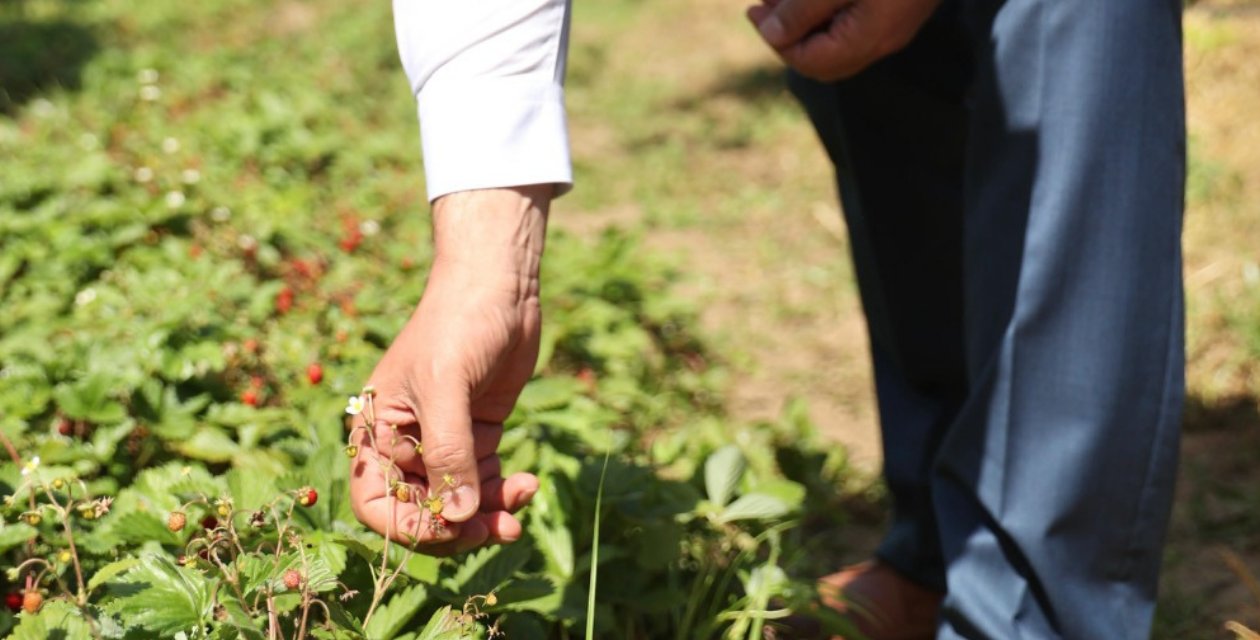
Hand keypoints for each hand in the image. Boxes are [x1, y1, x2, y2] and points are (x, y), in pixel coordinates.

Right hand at [348, 185, 551, 554]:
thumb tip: (456, 516)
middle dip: (459, 526)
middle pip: (423, 509)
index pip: (377, 501)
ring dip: (488, 513)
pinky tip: (528, 485)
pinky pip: (485, 481)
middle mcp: (405, 442)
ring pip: (459, 501)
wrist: (499, 285)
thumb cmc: (457, 326)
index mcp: (376, 431)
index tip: (449, 529)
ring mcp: (444, 440)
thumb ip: (449, 452)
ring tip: (522, 506)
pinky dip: (504, 491)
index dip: (408, 526)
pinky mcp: (477, 434)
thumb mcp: (446, 387)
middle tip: (497, 529)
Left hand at [746, 0, 940, 81]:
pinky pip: (854, 23)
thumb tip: (771, 35)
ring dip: (806, 21)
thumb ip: (801, 11)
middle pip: (824, 59)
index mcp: (868, 37)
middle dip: (788, 36)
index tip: (754, 10)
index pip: (810, 61)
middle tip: (764, 5)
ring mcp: (894, 24)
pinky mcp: (898, 6)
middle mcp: (884, 39)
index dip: (776, 41)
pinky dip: (828, 11)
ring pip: (839, 40)